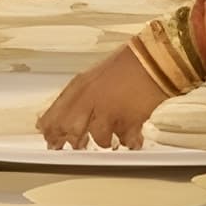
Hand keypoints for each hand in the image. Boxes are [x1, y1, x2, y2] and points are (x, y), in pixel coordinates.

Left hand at [37, 47, 167, 149]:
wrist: (156, 59)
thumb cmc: (129, 63)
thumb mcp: (96, 76)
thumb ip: (82, 95)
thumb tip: (73, 115)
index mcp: (79, 87)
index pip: (55, 114)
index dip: (51, 129)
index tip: (49, 138)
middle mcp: (90, 101)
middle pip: (70, 130)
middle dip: (71, 141)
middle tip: (76, 146)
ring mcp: (108, 113)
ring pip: (98, 139)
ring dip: (105, 141)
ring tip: (111, 138)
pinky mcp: (129, 122)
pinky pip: (125, 141)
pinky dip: (129, 142)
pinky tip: (131, 140)